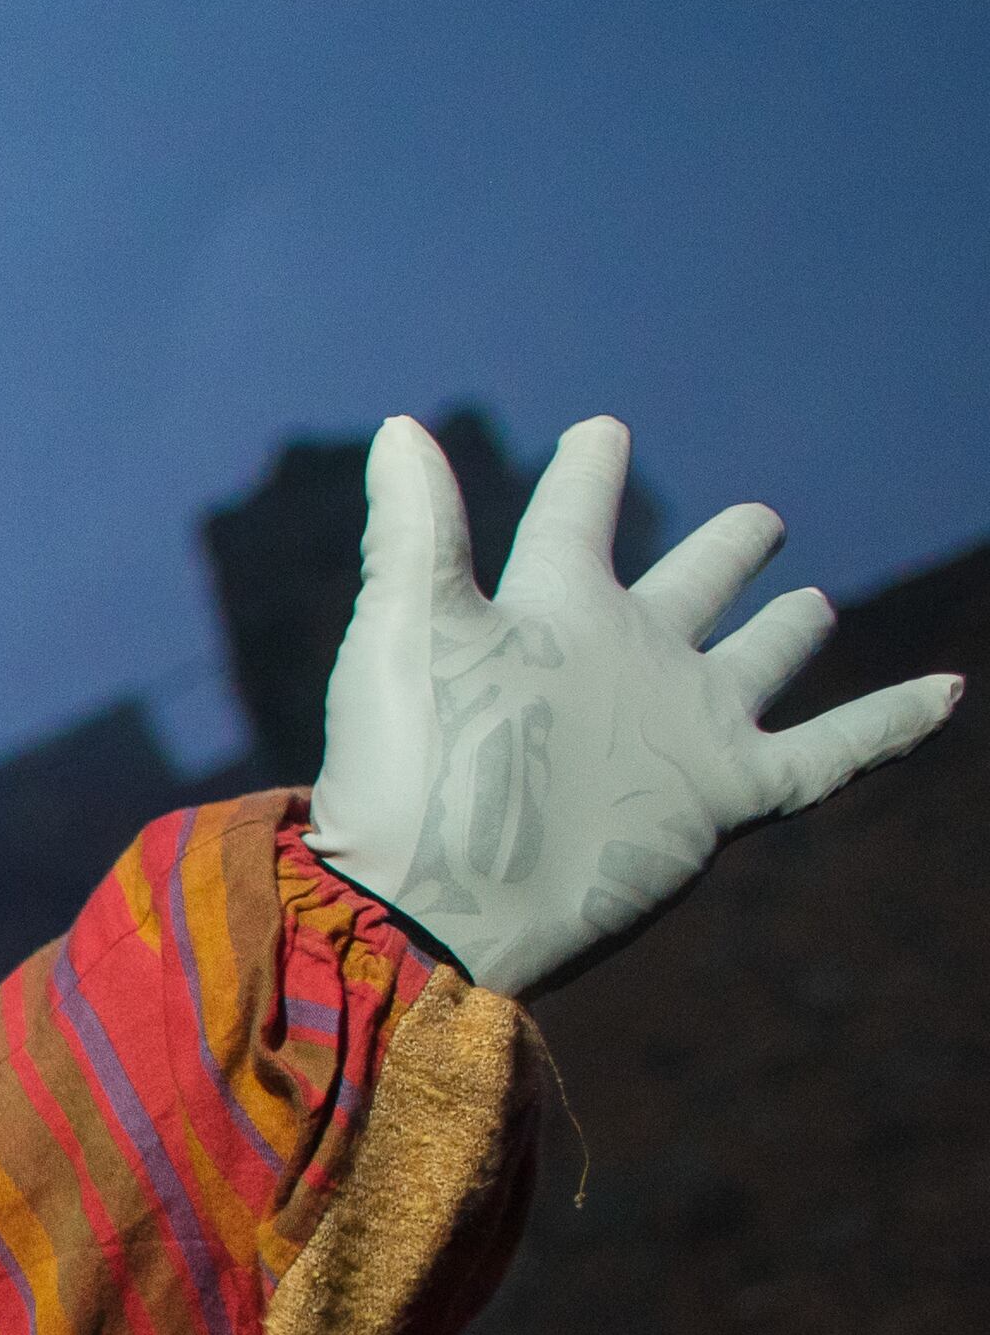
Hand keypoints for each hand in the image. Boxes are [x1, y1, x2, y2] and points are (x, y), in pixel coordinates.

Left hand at [308, 413, 957, 995]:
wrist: (435, 908)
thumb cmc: (412, 769)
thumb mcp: (407, 628)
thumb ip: (416, 527)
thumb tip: (400, 426)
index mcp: (548, 612)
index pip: (572, 520)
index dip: (587, 475)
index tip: (602, 432)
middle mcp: (622, 662)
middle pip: (687, 590)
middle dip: (722, 555)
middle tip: (759, 522)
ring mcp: (679, 729)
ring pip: (753, 663)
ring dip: (785, 633)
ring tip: (809, 601)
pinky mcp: (724, 794)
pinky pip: (829, 753)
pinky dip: (890, 723)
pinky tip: (947, 691)